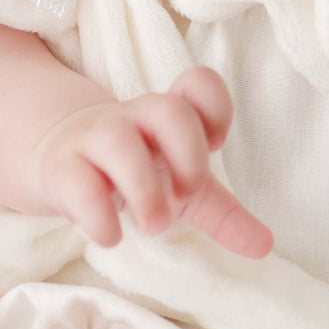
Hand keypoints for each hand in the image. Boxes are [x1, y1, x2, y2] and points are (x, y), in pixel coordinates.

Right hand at [31, 65, 272, 257]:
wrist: (65, 159)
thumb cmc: (137, 168)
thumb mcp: (181, 187)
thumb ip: (224, 213)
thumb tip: (265, 245)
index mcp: (171, 114)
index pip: (199, 83)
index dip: (215, 110)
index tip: (214, 147)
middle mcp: (136, 118)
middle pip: (168, 110)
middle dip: (187, 156)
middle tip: (185, 197)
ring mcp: (96, 138)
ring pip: (117, 140)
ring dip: (143, 188)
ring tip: (153, 223)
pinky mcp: (62, 169)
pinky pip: (77, 181)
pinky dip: (98, 215)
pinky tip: (111, 236)